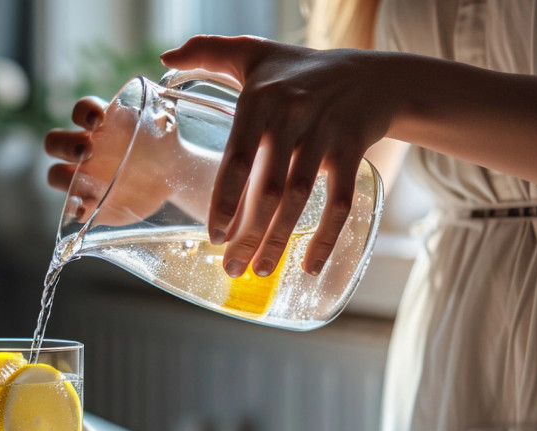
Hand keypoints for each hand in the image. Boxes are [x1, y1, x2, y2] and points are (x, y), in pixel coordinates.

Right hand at [44, 92, 187, 226]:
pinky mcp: (89, 201)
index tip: (99, 120)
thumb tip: (163, 115)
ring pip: (56, 174)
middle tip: (87, 150)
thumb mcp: (163, 128)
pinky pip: (72, 206)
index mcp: (99, 124)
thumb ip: (159, 119)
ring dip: (63, 176)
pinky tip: (88, 209)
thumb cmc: (161, 145)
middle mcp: (85, 147)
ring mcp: (83, 176)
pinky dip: (76, 208)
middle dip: (66, 144)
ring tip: (85, 183)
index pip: (81, 111)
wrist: (170, 176)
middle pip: (55, 142)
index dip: (83, 112)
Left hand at [161, 35, 394, 276]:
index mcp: (260, 100)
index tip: (214, 236)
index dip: (226, 200)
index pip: (238, 158)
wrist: (372, 74)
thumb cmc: (298, 70)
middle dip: (248, 234)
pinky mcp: (353, 150)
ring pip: (299, 200)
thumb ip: (208, 52)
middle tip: (231, 268)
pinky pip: (339, 202)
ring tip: (261, 271)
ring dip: (279, 241)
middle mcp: (292, 116)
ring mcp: (324, 134)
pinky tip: (309, 266)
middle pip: (267, 189)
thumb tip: (164, 56)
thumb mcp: (253, 54)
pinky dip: (325, 237)